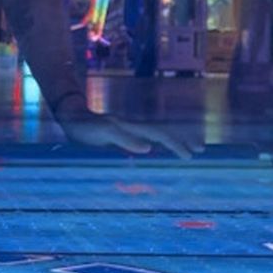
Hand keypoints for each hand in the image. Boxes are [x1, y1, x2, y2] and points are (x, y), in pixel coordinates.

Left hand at [51, 99, 196, 158]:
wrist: (70, 116)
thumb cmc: (84, 128)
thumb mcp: (102, 134)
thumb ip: (124, 139)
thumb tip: (149, 148)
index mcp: (133, 127)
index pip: (161, 135)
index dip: (176, 145)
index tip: (191, 156)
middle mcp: (134, 127)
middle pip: (165, 132)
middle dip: (183, 140)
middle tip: (202, 149)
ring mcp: (130, 130)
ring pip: (158, 134)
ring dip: (176, 139)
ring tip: (192, 147)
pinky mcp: (123, 135)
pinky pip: (148, 138)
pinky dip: (161, 142)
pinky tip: (163, 150)